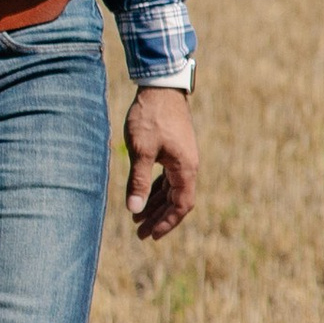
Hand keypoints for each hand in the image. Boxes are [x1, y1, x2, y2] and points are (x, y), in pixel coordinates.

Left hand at [124, 85, 196, 238]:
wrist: (160, 87)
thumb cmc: (150, 117)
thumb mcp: (141, 150)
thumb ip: (138, 181)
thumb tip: (134, 210)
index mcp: (185, 168)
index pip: (181, 205)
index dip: (167, 222)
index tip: (151, 235)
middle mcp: (188, 166)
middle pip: (176, 201)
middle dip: (159, 218)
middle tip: (140, 233)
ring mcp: (183, 158)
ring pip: (171, 190)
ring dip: (156, 205)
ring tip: (137, 219)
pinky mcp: (175, 150)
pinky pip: (168, 177)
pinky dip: (156, 189)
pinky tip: (144, 196)